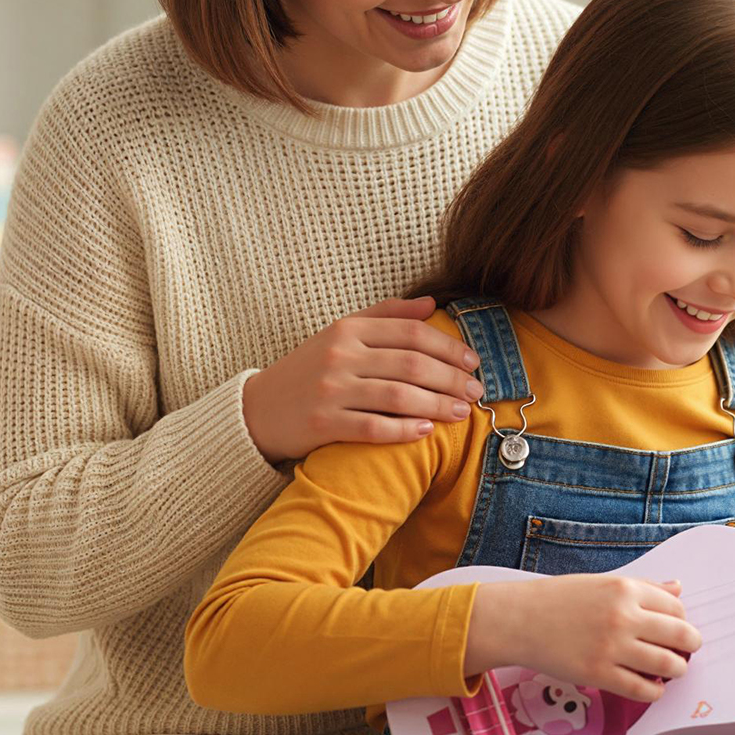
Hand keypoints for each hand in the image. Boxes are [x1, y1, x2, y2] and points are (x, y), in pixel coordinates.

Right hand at [242, 296, 481, 463]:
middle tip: (477, 392)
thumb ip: (386, 316)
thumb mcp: (342, 334)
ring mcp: (330, 390)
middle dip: (451, 380)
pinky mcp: (322, 424)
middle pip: (411, 365)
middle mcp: (339, 356)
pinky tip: (426, 431)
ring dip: (437, 405)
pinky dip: (404, 430)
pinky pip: (374, 428)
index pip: (411, 333)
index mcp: (348, 329)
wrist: (258, 409)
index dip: (449, 347)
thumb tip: (431, 303)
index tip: (473, 362)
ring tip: (461, 413)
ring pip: (398, 396)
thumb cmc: (309, 370)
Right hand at [471, 574, 703, 703]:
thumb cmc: (559, 599)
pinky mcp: (599, 674)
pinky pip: (642, 689)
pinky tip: (652, 687)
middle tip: (688, 650)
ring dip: (677, 669)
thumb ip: (644, 587)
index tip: (678, 627)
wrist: (519, 620)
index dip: (682, 619)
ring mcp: (612, 647)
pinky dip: (655, 691)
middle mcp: (624, 616)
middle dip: (691, 645)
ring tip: (672, 669)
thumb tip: (678, 588)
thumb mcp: (603, 582)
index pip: (676, 607)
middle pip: (680, 635)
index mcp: (626, 589)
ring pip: (667, 664)